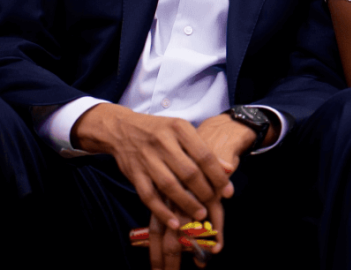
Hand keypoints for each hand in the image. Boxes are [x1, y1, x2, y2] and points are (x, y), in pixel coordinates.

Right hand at [72, 104, 233, 230]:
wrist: (122, 129)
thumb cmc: (159, 131)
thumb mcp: (183, 132)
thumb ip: (204, 149)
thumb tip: (228, 168)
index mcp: (179, 129)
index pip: (204, 155)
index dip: (218, 176)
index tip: (228, 191)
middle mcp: (163, 142)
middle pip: (188, 172)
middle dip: (205, 192)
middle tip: (215, 203)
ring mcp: (147, 159)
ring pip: (169, 186)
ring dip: (186, 203)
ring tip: (200, 215)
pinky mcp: (134, 173)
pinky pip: (148, 196)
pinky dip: (161, 211)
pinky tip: (173, 222)